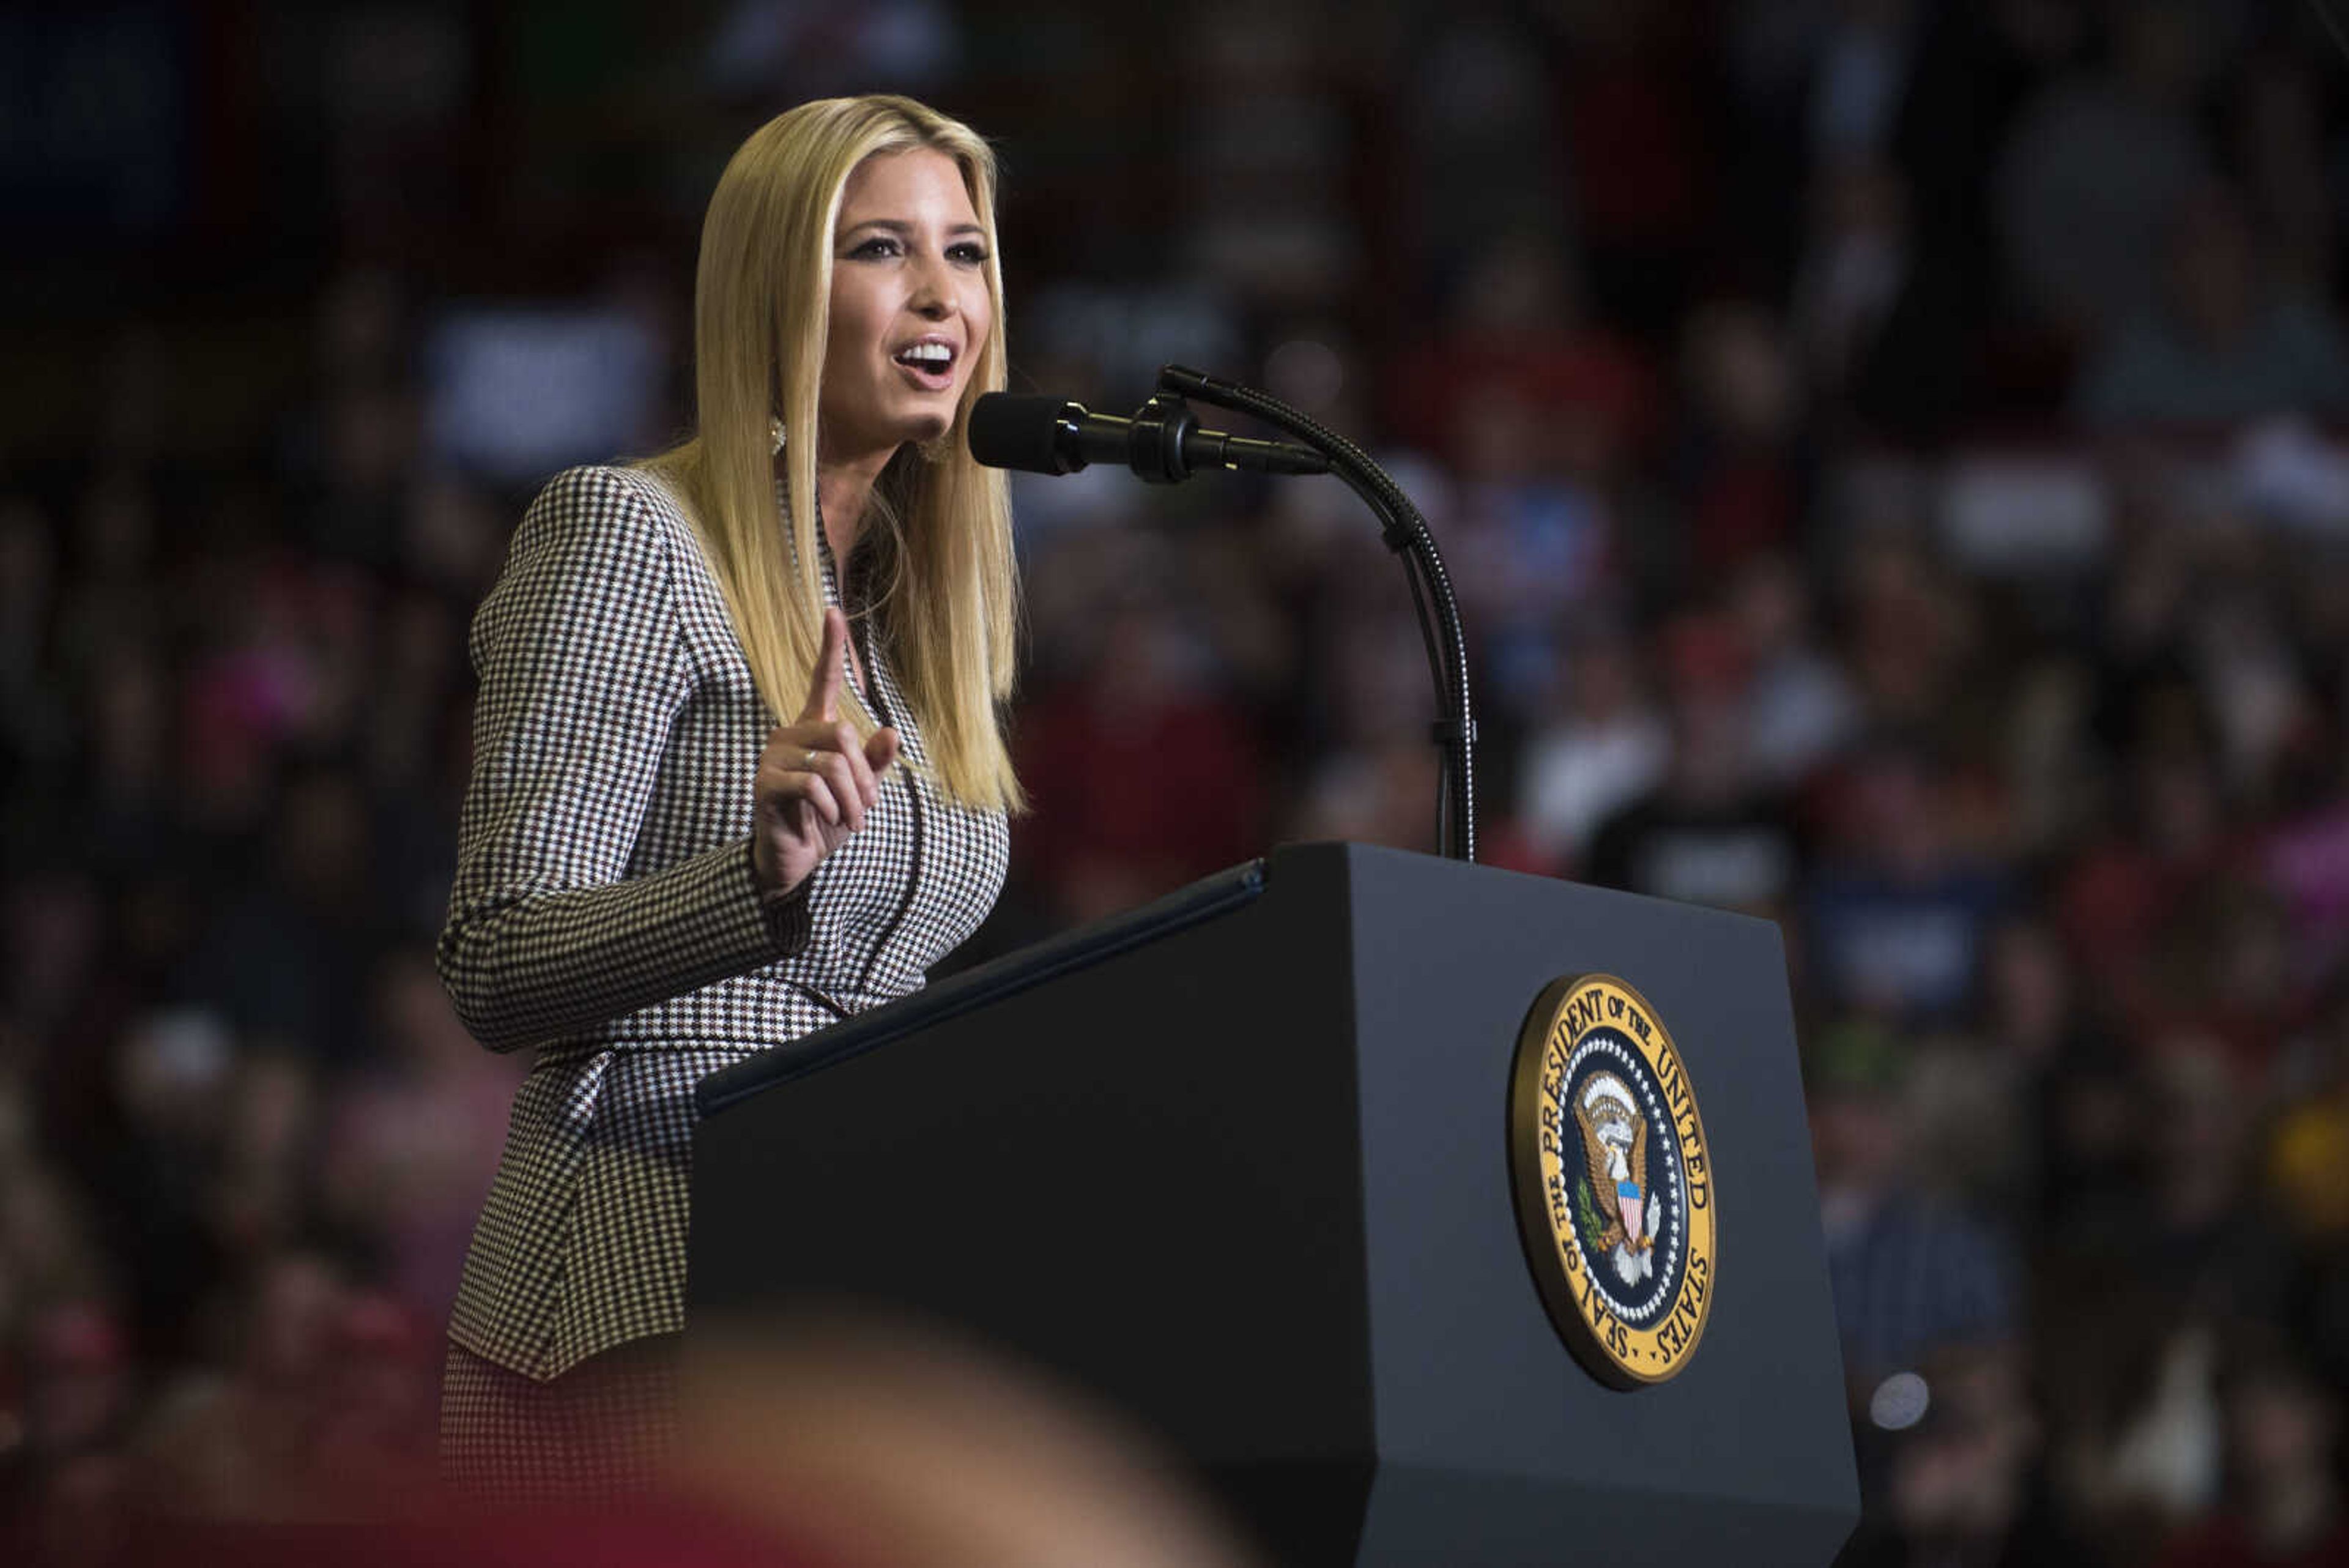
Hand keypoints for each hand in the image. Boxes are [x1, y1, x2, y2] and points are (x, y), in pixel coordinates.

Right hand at [751, 607, 902, 898]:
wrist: (794, 860)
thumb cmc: (826, 821)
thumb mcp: (860, 792)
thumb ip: (875, 763)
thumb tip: (892, 733)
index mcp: (813, 729)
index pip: (823, 681)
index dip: (830, 648)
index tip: (833, 611)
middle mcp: (790, 735)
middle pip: (843, 733)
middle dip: (865, 775)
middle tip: (867, 806)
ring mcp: (774, 757)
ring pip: (833, 763)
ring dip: (852, 798)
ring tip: (852, 820)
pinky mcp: (766, 783)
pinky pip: (813, 784)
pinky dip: (832, 807)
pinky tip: (829, 821)